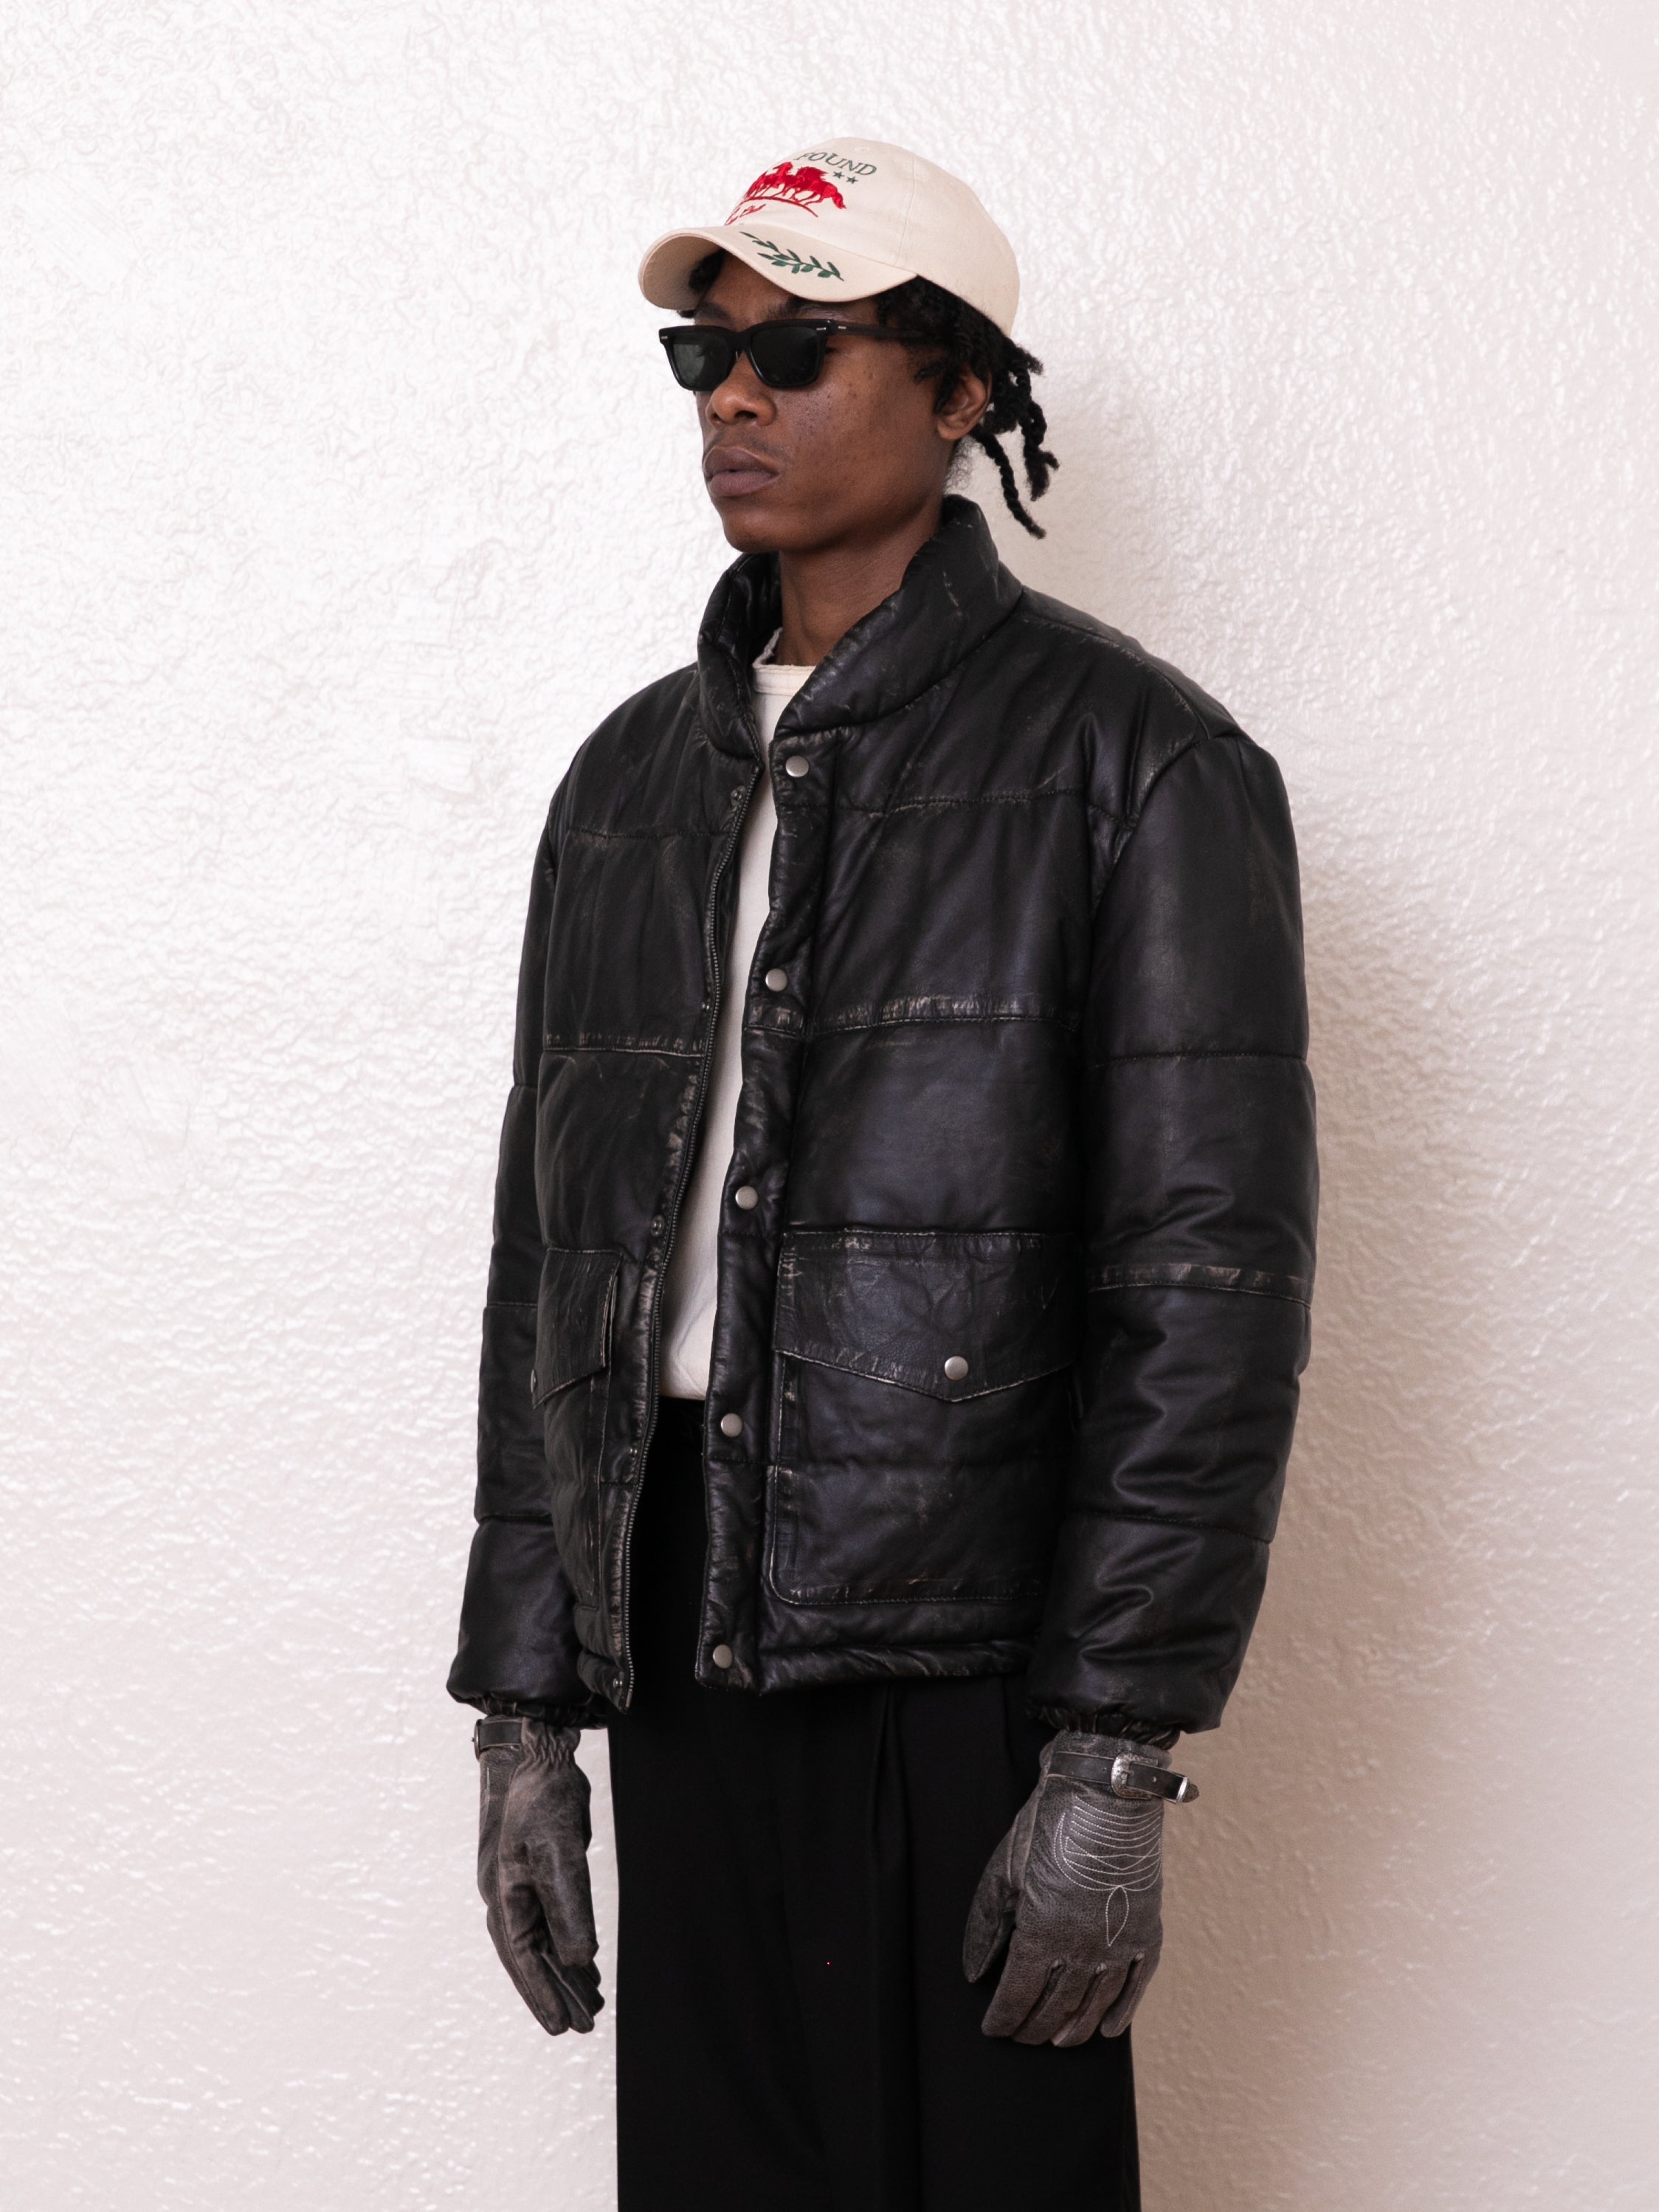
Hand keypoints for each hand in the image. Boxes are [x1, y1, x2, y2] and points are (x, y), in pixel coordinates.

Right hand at [475, 1716, 602, 2034]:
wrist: (537, 1754)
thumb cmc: (542, 1798)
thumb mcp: (558, 1850)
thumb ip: (569, 1904)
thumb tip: (580, 1959)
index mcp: (504, 1896)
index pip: (523, 1958)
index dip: (542, 1994)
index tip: (561, 2028)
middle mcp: (508, 1897)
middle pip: (531, 1957)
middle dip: (555, 1992)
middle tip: (582, 2026)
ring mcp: (522, 1886)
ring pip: (542, 1942)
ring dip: (564, 1972)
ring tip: (591, 2004)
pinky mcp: (540, 1874)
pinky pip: (551, 1921)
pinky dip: (566, 1944)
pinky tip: (585, 1962)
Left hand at [963, 1732, 1189, 2045]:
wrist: (1106, 1791)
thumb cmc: (1048, 1825)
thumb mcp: (1004, 1871)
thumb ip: (988, 1926)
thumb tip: (976, 1971)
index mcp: (1043, 1934)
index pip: (1019, 1995)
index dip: (1004, 2017)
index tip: (993, 2028)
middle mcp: (1083, 1948)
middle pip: (1055, 2007)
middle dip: (1034, 2028)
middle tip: (1022, 2036)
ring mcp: (1119, 1942)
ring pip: (1095, 2005)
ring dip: (1075, 2028)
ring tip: (1060, 2040)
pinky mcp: (1146, 1930)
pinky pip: (1136, 1985)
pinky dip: (1123, 2011)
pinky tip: (1110, 2027)